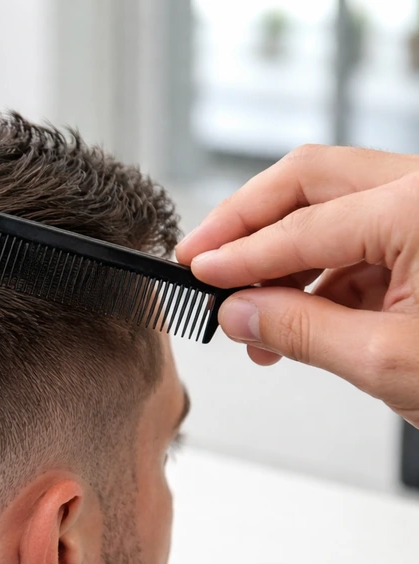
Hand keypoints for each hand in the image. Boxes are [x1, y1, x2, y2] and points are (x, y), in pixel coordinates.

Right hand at [176, 145, 418, 426]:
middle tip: (203, 258)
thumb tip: (240, 312)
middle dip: (248, 221)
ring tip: (249, 313)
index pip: (300, 227)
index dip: (238, 257)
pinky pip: (359, 237)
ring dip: (281, 252)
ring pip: (331, 204)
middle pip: (309, 180)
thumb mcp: (387, 361)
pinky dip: (318, 272)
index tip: (197, 276)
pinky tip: (293, 317)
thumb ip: (300, 330)